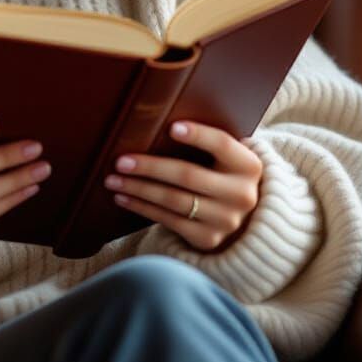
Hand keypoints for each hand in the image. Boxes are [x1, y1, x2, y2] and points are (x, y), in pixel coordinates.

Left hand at [104, 120, 262, 252]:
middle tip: (120, 161)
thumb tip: (156, 121)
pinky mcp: (208, 239)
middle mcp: (242, 195)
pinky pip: (169, 221)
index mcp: (248, 165)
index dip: (198, 135)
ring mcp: (226, 220)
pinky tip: (124, 198)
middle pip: (188, 175)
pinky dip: (142, 208)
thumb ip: (207, 144)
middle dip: (150, 167)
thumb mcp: (227, 159)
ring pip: (174, 200)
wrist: (244, 221)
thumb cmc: (222, 174)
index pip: (222, 144)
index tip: (171, 127)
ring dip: (138, 189)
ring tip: (113, 180)